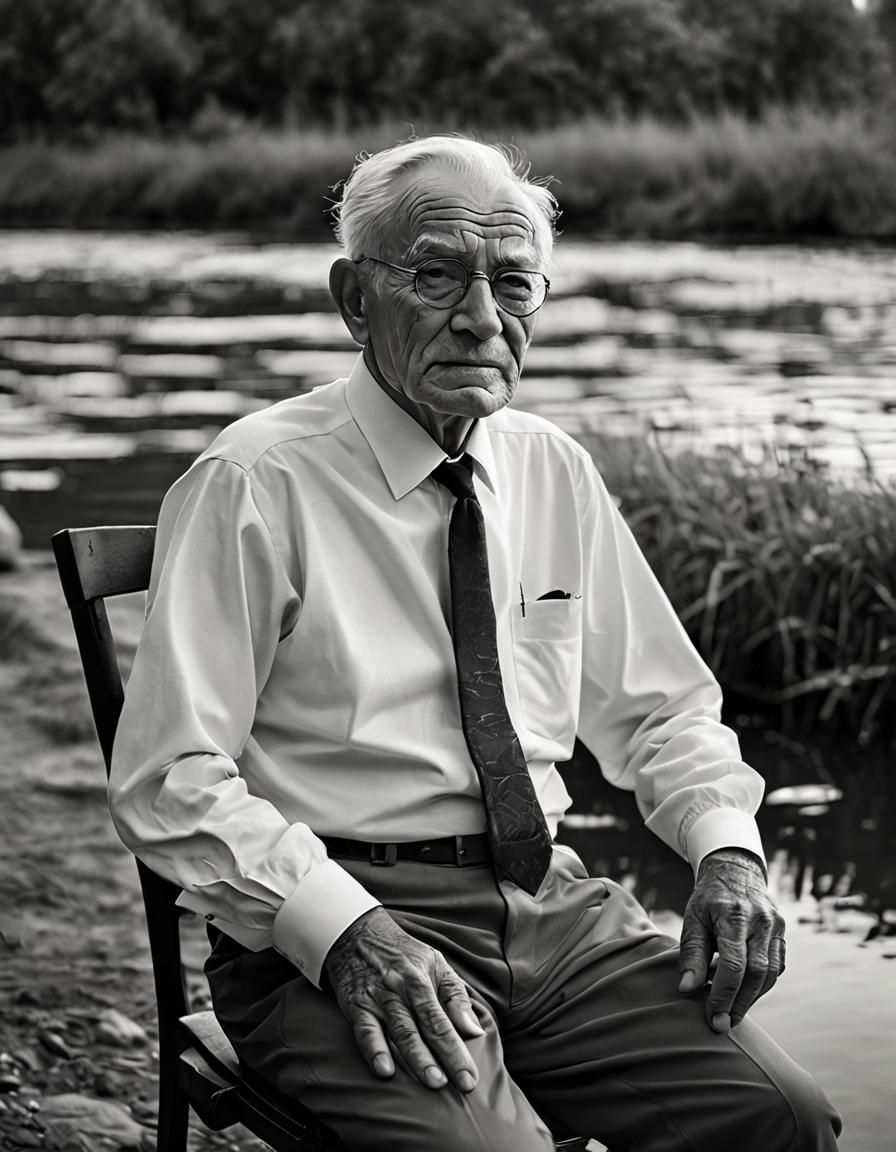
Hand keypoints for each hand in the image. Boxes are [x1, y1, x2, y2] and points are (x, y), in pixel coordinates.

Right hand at [323, 907, 484, 1091]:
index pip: (442, 1020)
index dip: (457, 1049)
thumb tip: (474, 1031)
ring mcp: (378, 997)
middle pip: (423, 1028)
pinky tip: (384, 1070)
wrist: (357, 934)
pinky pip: (365, 1031)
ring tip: (432, 1082)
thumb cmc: (403, 953)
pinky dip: (374, 1050)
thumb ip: (456, 997)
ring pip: (399, 1031)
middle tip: (455, 1086)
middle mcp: (400, 989)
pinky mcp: (356, 1005)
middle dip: (440, 1058)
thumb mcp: (435, 964)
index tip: (470, 1077)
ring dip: (415, 1058)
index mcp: (422, 979)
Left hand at [678, 848, 785, 1032]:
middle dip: (740, 1003)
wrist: (735, 871)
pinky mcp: (783, 933)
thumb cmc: (709, 898)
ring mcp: (776, 926)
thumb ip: (692, 954)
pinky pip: (778, 966)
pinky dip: (762, 984)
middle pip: (757, 973)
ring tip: (732, 1013)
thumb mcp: (693, 919)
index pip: (734, 964)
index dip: (723, 994)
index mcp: (734, 914)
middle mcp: (761, 920)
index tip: (713, 1017)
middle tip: (724, 1024)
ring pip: (771, 973)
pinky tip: (745, 993)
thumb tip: (686, 989)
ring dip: (752, 998)